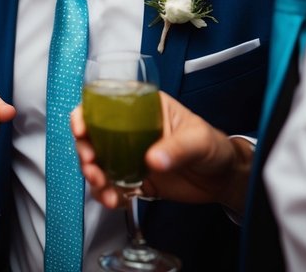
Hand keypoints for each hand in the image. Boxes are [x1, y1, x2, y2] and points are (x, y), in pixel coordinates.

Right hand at [70, 91, 253, 210]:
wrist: (225, 179)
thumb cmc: (214, 147)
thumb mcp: (198, 139)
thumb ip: (177, 147)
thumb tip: (152, 160)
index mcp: (140, 110)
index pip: (103, 106)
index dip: (85, 115)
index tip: (80, 129)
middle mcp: (129, 131)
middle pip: (93, 137)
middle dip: (85, 152)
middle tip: (92, 165)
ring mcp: (129, 156)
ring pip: (99, 164)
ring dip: (94, 177)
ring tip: (103, 190)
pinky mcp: (134, 179)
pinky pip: (114, 187)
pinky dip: (109, 195)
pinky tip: (115, 201)